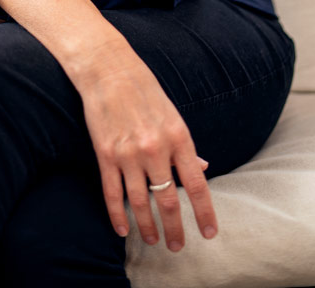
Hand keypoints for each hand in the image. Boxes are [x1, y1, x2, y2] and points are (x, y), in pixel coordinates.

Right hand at [78, 49, 215, 251]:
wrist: (107, 68)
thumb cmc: (144, 88)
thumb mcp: (172, 114)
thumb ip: (185, 146)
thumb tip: (203, 170)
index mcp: (178, 136)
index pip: (196, 184)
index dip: (204, 212)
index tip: (209, 233)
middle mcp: (156, 147)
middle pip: (168, 199)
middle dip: (174, 228)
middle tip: (178, 247)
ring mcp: (128, 152)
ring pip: (140, 202)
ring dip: (148, 227)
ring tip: (153, 241)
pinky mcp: (105, 153)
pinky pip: (112, 193)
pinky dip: (117, 215)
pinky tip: (123, 230)